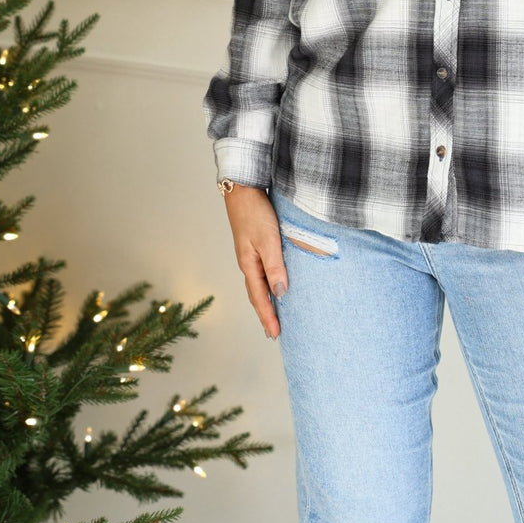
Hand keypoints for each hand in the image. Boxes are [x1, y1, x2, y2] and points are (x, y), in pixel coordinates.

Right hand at [221, 185, 288, 337]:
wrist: (243, 188)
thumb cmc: (255, 212)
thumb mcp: (268, 240)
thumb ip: (275, 266)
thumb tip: (280, 293)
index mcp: (249, 265)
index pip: (260, 298)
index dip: (268, 317)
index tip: (275, 334)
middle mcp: (248, 262)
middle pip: (257, 294)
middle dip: (265, 314)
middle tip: (274, 332)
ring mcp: (251, 253)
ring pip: (260, 283)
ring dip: (267, 300)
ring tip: (275, 313)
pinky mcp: (256, 244)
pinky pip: (263, 271)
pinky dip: (269, 283)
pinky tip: (276, 282)